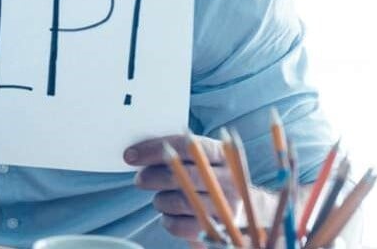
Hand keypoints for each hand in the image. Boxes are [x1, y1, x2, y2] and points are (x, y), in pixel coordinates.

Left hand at [125, 134, 239, 241]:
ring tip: (158, 199)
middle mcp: (229, 179)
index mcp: (223, 154)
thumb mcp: (203, 157)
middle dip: (153, 177)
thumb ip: (177, 152)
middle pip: (182, 176)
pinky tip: (168, 215)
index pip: (185, 147)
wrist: (245, 205)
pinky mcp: (218, 229)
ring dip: (160, 200)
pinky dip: (168, 221)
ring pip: (180, 202)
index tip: (130, 156)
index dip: (154, 150)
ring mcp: (226, 206)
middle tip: (139, 179)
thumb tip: (137, 153)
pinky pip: (182, 226)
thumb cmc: (211, 175)